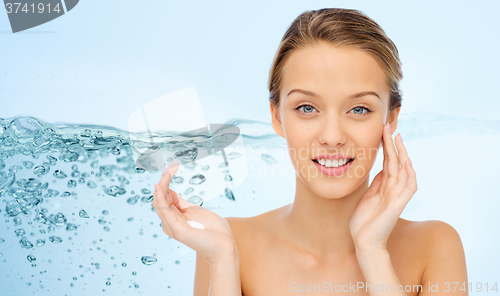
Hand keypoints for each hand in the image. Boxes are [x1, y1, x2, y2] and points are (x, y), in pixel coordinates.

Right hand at [152, 160, 237, 263]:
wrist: (224, 246)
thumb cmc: (213, 230)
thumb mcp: (195, 210)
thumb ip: (181, 203)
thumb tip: (170, 190)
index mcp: (173, 218)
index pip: (164, 197)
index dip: (165, 182)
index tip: (172, 167)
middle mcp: (169, 223)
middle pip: (159, 198)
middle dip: (163, 180)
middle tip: (171, 166)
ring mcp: (172, 226)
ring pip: (159, 202)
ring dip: (162, 184)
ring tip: (168, 171)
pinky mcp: (177, 229)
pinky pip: (164, 210)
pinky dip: (161, 196)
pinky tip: (161, 185)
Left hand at [349, 123, 416, 252]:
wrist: (363, 242)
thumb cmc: (364, 222)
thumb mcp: (368, 196)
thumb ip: (377, 183)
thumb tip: (381, 168)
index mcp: (385, 187)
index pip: (389, 162)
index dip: (387, 147)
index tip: (384, 131)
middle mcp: (393, 189)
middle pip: (397, 162)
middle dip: (394, 145)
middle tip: (390, 127)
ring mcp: (397, 197)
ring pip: (404, 171)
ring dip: (402, 154)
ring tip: (397, 139)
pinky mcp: (397, 205)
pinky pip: (408, 188)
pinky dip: (409, 175)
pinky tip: (407, 163)